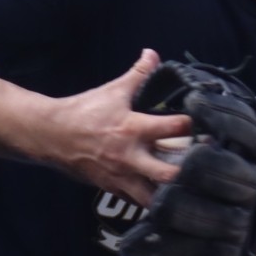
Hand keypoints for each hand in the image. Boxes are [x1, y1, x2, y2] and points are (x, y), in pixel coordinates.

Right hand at [39, 49, 190, 205]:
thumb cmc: (84, 112)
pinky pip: (137, 202)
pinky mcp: (111, 188)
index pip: (175, 127)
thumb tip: (152, 52)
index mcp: (133, 128)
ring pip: (153, 198)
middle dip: (190, 172)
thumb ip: (138, 74)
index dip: (193, 125)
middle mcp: (130, 156)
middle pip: (169, 174)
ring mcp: (121, 176)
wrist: (51, 135)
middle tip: (204, 165)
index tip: (204, 125)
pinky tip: (163, 195)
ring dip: (171, 194)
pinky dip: (151, 200)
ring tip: (186, 188)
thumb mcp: (112, 91)